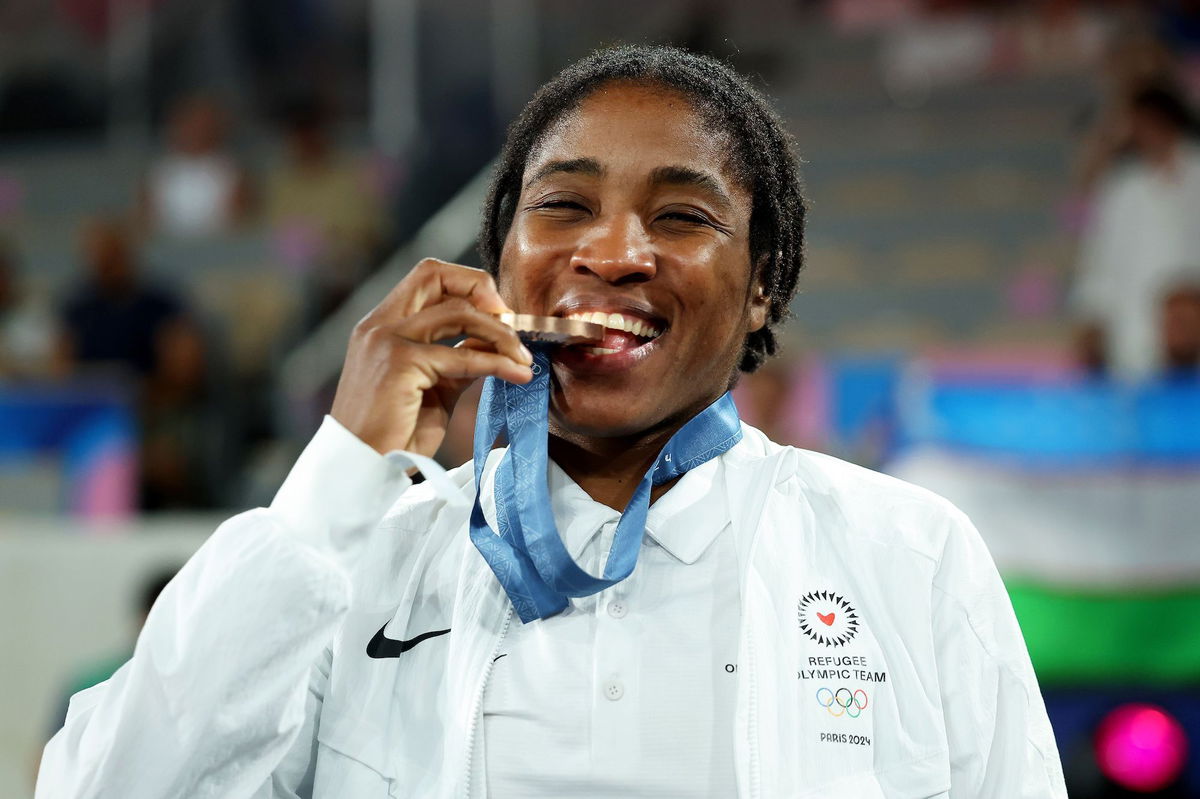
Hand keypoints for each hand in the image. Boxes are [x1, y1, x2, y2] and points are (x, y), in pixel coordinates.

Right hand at [330, 259, 532, 455]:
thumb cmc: (394, 435)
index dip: (467, 285)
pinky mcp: (401, 363)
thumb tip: (496, 344)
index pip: (427, 277)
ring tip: (523, 358)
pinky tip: (518, 374)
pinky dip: (497, 363)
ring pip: (458, 312)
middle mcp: (380, 324)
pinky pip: (463, 355)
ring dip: (501, 333)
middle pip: (434, 273)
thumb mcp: (433, 389)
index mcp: (382, 325)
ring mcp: (387, 340)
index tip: (498, 312)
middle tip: (511, 320)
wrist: (363, 469)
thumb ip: (458, 362)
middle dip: (481, 288)